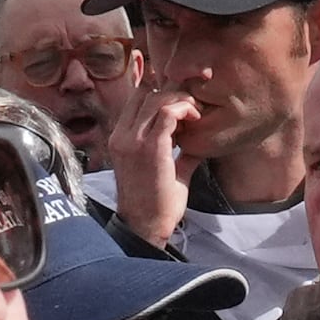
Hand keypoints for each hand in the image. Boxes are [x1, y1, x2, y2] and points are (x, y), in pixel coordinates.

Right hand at [105, 87, 193, 251]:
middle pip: (147, 92)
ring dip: (181, 101)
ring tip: (195, 114)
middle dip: (174, 93)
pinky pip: (168, 113)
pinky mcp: (150, 148)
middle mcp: (122, 135)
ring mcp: (133, 140)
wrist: (145, 226)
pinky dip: (184, 111)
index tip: (182, 104)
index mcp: (121, 138)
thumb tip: (198, 144)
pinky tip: (195, 121)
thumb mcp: (163, 170)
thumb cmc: (154, 203)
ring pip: (157, 99)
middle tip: (193, 106)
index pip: (137, 98)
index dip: (161, 93)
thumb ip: (179, 153)